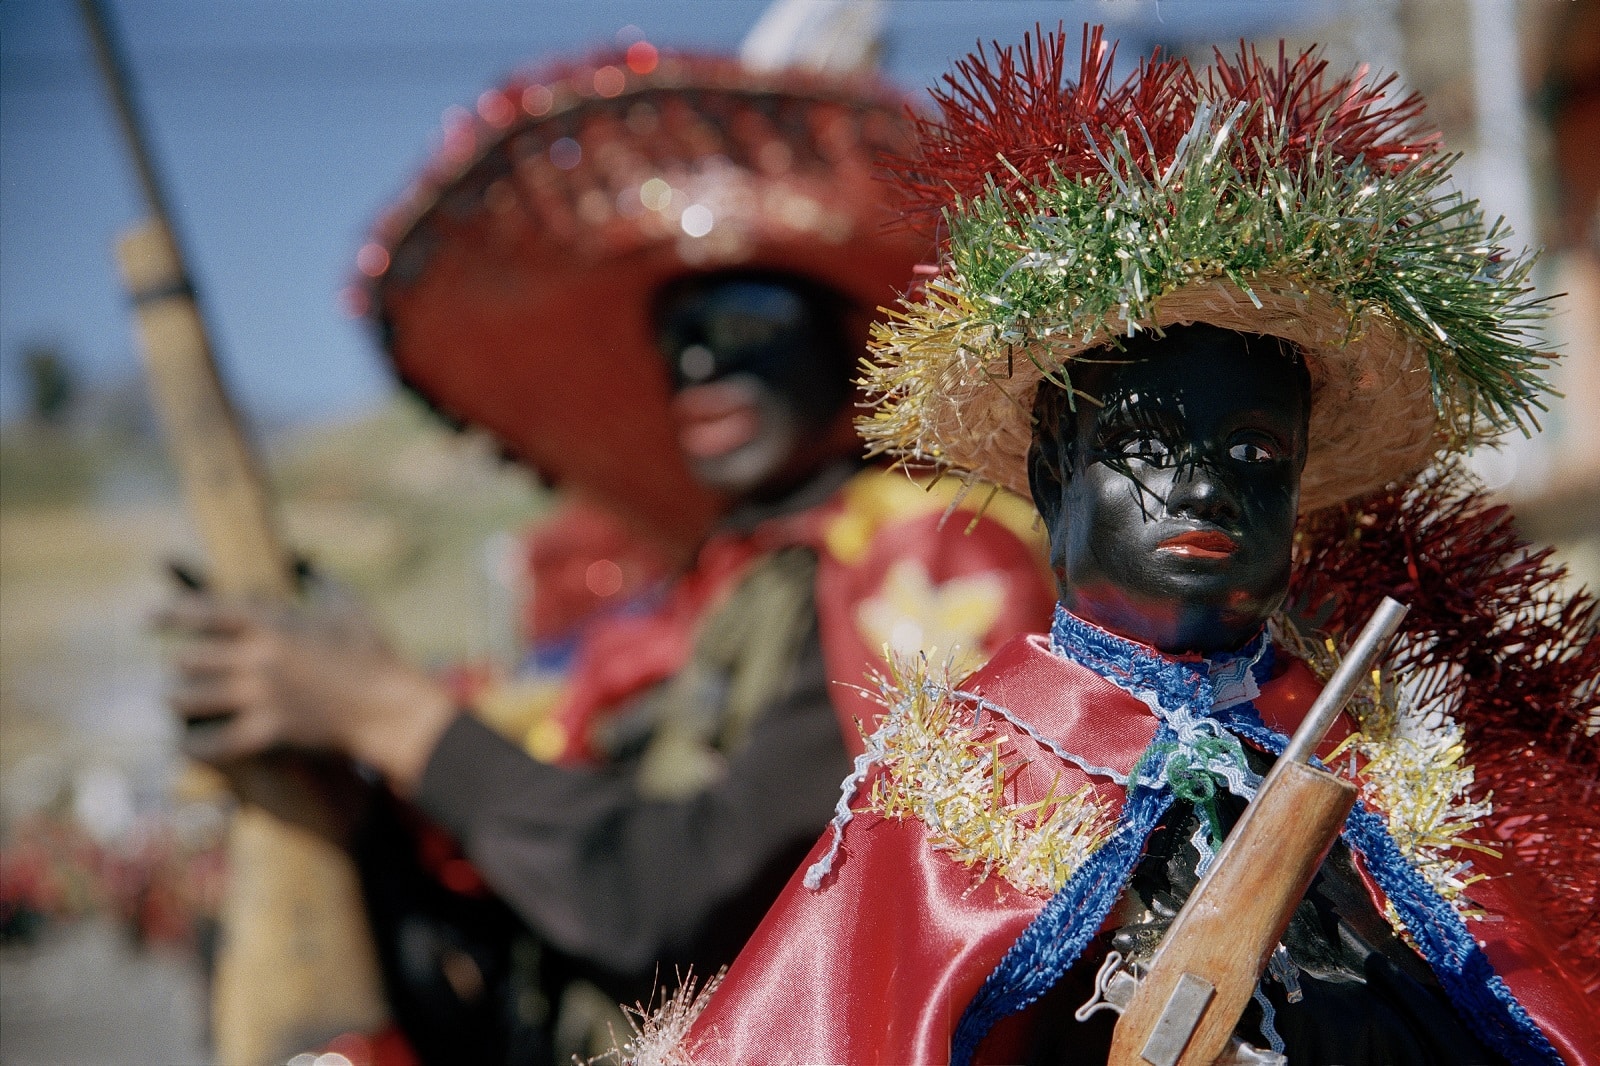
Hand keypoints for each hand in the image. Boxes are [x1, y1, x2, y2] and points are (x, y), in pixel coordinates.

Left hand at [156, 590, 458, 793]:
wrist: (392, 708)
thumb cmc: (376, 653)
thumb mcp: (350, 605)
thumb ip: (320, 579)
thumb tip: (304, 557)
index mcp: (273, 623)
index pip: (204, 611)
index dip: (169, 614)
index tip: (147, 618)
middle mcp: (258, 658)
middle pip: (188, 659)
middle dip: (183, 665)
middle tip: (181, 672)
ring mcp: (259, 697)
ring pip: (188, 700)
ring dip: (179, 702)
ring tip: (175, 704)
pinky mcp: (266, 734)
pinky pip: (210, 743)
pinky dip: (193, 745)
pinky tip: (187, 745)